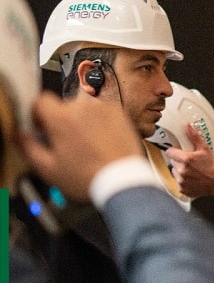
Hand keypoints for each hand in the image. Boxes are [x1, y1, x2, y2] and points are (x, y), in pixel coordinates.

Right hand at [19, 91, 142, 200]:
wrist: (124, 181)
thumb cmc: (89, 178)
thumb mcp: (48, 168)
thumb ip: (28, 146)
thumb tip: (20, 134)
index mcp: (61, 117)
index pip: (41, 101)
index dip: (38, 115)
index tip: (42, 128)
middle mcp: (83, 107)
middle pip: (64, 107)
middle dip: (62, 122)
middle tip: (68, 145)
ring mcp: (105, 109)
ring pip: (84, 111)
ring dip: (82, 123)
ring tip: (88, 147)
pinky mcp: (121, 114)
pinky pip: (103, 114)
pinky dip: (101, 124)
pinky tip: (102, 144)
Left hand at [164, 123, 213, 197]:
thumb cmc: (212, 167)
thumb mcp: (204, 149)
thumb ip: (193, 136)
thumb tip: (187, 126)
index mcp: (185, 159)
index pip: (169, 152)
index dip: (175, 151)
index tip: (180, 153)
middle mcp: (181, 170)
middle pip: (172, 162)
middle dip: (179, 161)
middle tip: (190, 163)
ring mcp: (181, 181)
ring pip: (174, 172)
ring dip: (180, 171)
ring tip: (192, 171)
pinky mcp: (181, 189)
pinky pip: (177, 182)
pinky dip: (182, 180)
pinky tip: (191, 178)